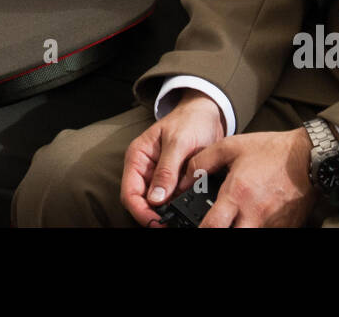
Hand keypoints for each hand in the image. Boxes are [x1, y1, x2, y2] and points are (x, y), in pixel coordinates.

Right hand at [121, 90, 224, 225]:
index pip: (130, 192)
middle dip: (155, 216)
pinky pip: (173, 199)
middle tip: (171, 224)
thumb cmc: (190, 120)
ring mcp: (160, 177)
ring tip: (182, 218)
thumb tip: (156, 199)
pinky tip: (190, 209)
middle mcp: (146, 169)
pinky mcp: (175, 181)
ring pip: (158, 204)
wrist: (209, 113)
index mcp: (138, 157)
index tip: (157, 222)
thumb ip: (167, 169)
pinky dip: (180, 206)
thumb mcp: (179, 142)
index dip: (141, 211)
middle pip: (142, 202)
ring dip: (168, 213)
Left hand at [187, 128, 315, 227]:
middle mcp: (254, 214)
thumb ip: (203, 161)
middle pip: (230, 237)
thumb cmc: (272, 151)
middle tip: (216, 223)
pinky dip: (257, 226)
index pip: (212, 226)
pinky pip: (267, 232)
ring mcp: (271, 224)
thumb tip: (184, 177)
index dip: (199, 229)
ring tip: (234, 219)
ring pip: (249, 236)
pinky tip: (253, 217)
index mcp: (238, 195)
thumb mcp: (232, 146)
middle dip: (219, 231)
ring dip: (239, 228)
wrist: (310, 156)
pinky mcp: (285, 227)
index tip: (192, 226)